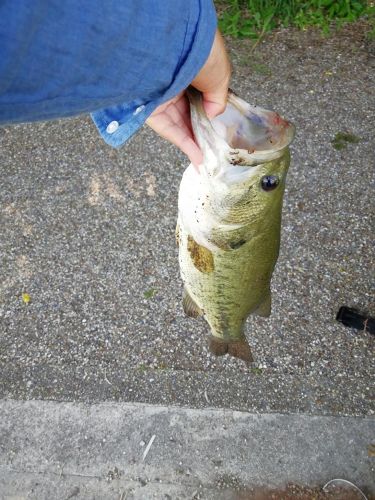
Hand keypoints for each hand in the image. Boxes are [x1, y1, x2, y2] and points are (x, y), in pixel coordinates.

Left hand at [146, 29, 230, 166]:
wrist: (176, 43)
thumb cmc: (201, 52)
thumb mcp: (220, 75)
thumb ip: (217, 99)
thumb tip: (211, 116)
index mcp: (188, 67)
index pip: (197, 94)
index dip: (207, 111)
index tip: (217, 126)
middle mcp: (172, 80)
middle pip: (186, 111)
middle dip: (200, 129)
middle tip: (213, 146)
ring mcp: (160, 94)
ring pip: (177, 122)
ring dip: (193, 140)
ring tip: (208, 156)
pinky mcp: (149, 107)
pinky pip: (167, 128)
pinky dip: (183, 142)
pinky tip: (198, 155)